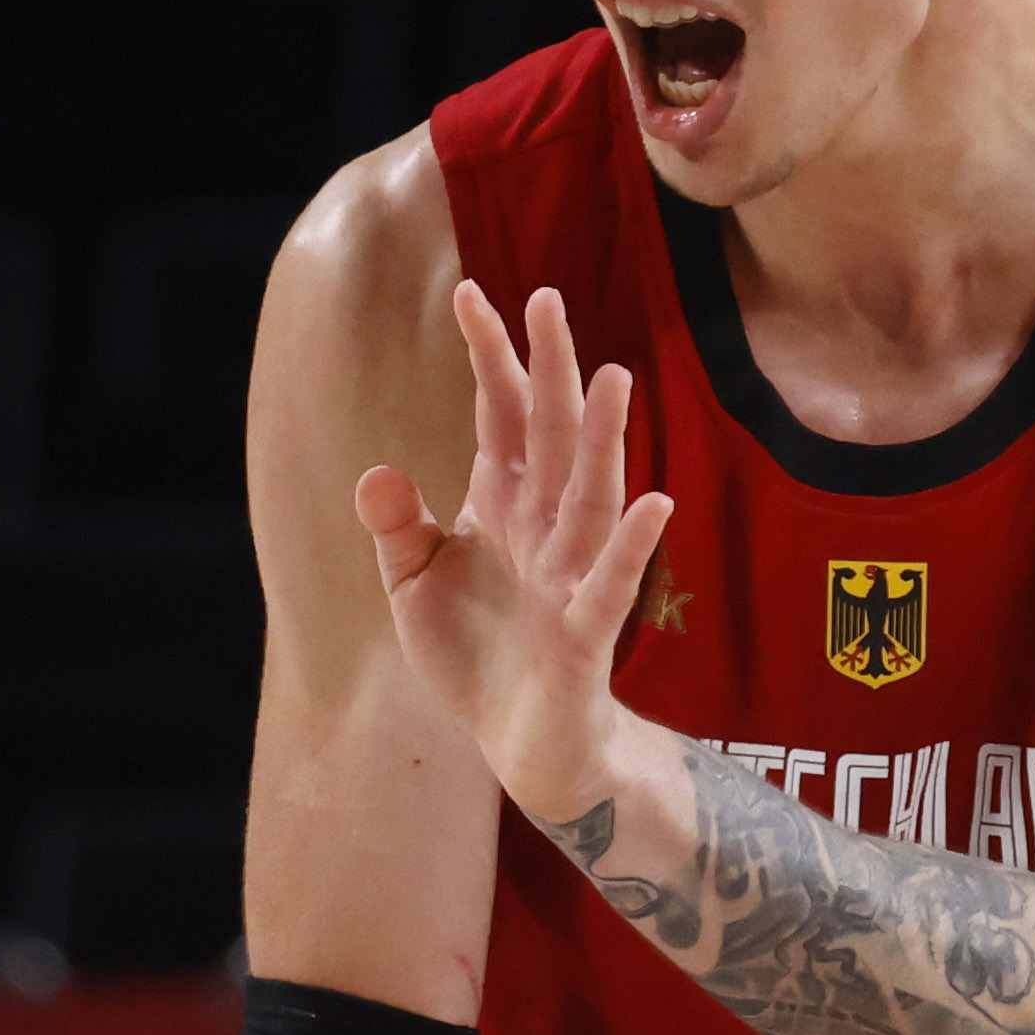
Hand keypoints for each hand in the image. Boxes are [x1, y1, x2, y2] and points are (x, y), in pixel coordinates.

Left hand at [355, 281, 675, 825]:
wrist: (520, 742)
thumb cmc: (476, 654)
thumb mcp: (415, 584)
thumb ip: (398, 527)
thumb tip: (378, 472)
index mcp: (504, 505)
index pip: (497, 416)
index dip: (488, 358)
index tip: (471, 292)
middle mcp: (544, 527)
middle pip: (549, 436)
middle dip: (549, 370)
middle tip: (548, 298)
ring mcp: (570, 575)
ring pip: (591, 494)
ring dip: (603, 439)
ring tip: (613, 377)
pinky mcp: (586, 632)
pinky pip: (611, 584)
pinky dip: (631, 546)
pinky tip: (656, 504)